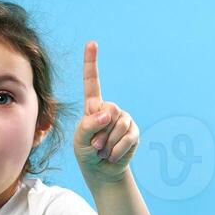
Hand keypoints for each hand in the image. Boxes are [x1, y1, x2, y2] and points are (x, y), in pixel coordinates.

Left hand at [73, 40, 138, 182]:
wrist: (102, 171)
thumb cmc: (86, 153)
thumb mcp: (80, 140)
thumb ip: (89, 125)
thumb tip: (108, 115)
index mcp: (93, 106)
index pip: (92, 81)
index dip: (91, 62)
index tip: (92, 43)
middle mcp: (110, 109)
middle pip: (109, 110)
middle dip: (100, 132)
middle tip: (95, 146)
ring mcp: (123, 119)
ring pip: (118, 125)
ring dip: (108, 143)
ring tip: (103, 152)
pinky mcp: (134, 131)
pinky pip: (128, 137)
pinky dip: (117, 150)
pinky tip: (112, 156)